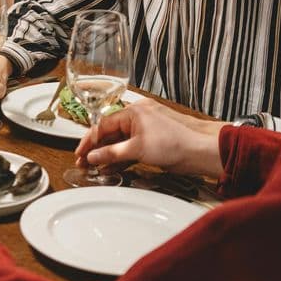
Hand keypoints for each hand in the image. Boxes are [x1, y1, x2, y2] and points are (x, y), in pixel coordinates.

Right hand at [75, 99, 225, 177]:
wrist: (201, 151)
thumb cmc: (175, 142)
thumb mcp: (138, 149)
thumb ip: (112, 153)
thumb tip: (93, 157)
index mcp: (133, 112)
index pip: (103, 125)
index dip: (89, 141)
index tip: (79, 153)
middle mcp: (138, 118)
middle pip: (111, 133)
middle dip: (97, 149)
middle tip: (84, 163)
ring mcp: (146, 130)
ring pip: (120, 142)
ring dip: (108, 155)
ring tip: (96, 169)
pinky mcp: (153, 142)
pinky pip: (131, 148)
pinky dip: (121, 158)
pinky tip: (112, 168)